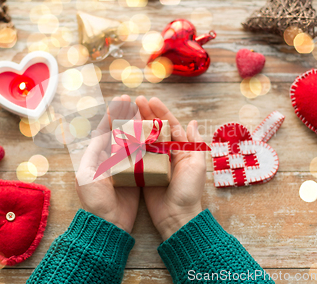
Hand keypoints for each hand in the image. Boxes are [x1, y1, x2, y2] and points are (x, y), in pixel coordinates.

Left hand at [75, 95, 139, 232]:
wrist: (108, 223)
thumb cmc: (94, 200)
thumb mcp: (87, 174)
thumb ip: (94, 152)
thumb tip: (102, 132)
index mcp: (96, 156)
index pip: (104, 130)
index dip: (113, 114)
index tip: (121, 101)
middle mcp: (110, 159)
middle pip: (119, 131)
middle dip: (126, 115)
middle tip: (135, 101)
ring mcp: (124, 166)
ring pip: (132, 140)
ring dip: (138, 125)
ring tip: (145, 111)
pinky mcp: (136, 175)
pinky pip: (142, 155)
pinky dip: (147, 143)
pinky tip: (154, 132)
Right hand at [135, 96, 206, 239]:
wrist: (176, 217)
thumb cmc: (188, 191)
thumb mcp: (196, 166)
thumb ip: (195, 144)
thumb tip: (194, 122)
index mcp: (181, 149)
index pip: (170, 125)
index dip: (160, 111)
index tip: (151, 99)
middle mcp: (166, 153)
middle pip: (154, 129)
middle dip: (145, 113)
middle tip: (135, 100)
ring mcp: (153, 162)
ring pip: (143, 138)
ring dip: (135, 124)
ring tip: (126, 110)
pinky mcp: (142, 172)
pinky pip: (134, 154)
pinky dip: (128, 143)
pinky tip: (119, 132)